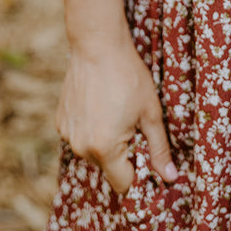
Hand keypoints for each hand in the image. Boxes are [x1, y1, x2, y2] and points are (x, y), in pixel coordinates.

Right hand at [56, 32, 178, 193]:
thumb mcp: (151, 113)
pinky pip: (79, 136)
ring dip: (104, 140)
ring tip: (113, 109)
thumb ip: (159, 149)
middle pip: (107, 167)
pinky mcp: (60, 121)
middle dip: (121, 152)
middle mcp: (81, 147)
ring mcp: (67, 134)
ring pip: (92, 151)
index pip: (123, 184)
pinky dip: (90, 127)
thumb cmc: (128, 77)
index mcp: (105, 149)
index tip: (143, 149)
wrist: (98, 46)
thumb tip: (171, 177)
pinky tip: (98, 104)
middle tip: (130, 121)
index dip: (137, 170)